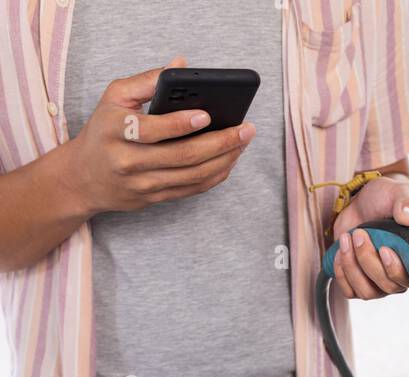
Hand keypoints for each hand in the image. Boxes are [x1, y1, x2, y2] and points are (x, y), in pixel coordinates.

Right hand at [61, 56, 256, 217]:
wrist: (83, 179)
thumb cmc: (103, 131)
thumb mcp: (114, 98)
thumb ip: (146, 80)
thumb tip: (180, 65)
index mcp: (118, 132)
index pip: (153, 130)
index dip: (182, 124)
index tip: (207, 114)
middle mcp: (130, 162)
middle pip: (183, 157)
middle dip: (220, 143)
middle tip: (245, 129)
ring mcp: (144, 185)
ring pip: (192, 176)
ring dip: (224, 160)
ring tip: (243, 143)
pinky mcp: (155, 199)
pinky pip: (192, 189)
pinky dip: (215, 176)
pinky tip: (229, 161)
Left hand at [331, 174, 408, 299]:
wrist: (362, 201)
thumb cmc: (386, 199)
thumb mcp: (400, 193)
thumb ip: (408, 203)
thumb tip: (408, 218)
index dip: (395, 270)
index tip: (384, 249)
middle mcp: (399, 276)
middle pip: (386, 287)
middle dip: (368, 261)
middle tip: (359, 234)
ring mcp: (378, 282)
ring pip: (367, 292)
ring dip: (352, 267)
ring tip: (346, 239)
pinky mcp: (359, 281)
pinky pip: (350, 292)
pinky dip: (342, 275)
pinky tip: (339, 253)